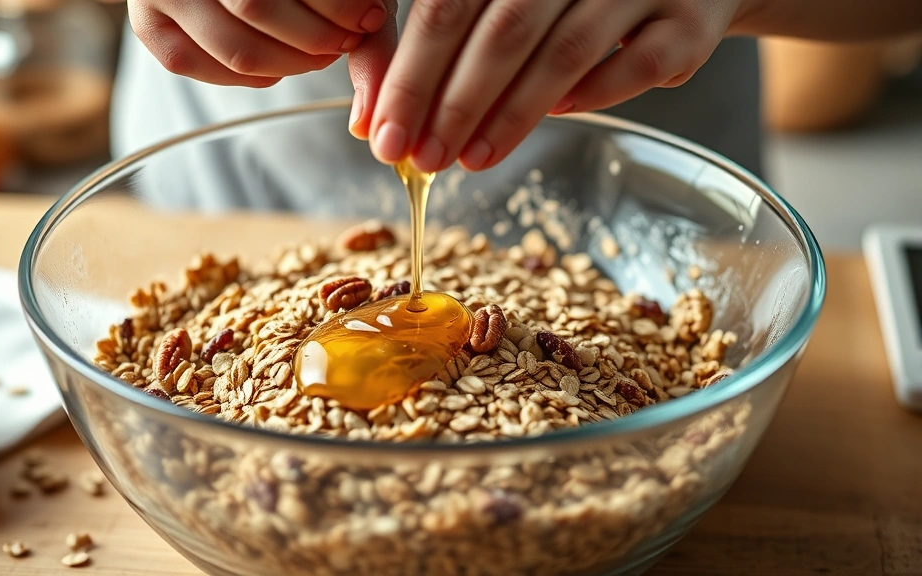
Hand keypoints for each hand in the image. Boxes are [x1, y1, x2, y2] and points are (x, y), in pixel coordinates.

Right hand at [128, 0, 389, 86]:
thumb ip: (360, 18)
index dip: (337, 5)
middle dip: (317, 38)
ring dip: (292, 64)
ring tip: (319, 53)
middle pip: (257, 8)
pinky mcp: (149, 25)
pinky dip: (252, 77)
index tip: (368, 16)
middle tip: (343, 41)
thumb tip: (377, 95)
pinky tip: (278, 63)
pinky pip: (202, 69)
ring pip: (238, 50)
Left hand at [361, 0, 744, 171]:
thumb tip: (372, 115)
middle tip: (422, 159)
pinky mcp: (690, 20)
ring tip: (470, 159)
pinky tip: (556, 118)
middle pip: (502, 30)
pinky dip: (593, 95)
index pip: (447, 6)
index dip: (412, 75)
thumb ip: (435, 42)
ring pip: (565, 52)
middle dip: (454, 104)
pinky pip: (637, 65)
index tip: (385, 135)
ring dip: (512, 115)